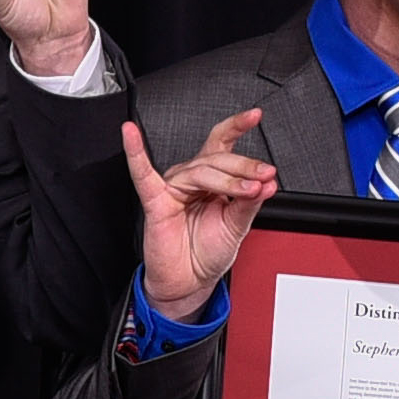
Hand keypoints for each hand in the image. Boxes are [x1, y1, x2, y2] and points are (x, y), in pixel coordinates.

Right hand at [117, 102, 279, 324]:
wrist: (190, 282)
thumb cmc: (207, 253)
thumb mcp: (238, 226)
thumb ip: (250, 202)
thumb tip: (267, 182)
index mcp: (212, 180)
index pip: (222, 144)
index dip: (237, 126)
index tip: (255, 116)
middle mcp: (191, 179)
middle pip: (217, 159)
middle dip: (245, 168)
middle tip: (264, 178)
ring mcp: (173, 188)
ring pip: (200, 171)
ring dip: (227, 180)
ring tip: (248, 191)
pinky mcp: (156, 201)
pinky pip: (144, 175)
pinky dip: (136, 153)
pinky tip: (131, 136)